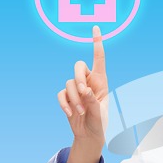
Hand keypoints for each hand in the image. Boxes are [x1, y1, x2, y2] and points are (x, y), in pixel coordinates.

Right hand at [57, 26, 108, 147]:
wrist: (89, 135)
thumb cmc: (99, 123)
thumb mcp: (100, 114)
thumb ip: (93, 102)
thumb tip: (84, 90)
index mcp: (101, 82)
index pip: (99, 59)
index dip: (97, 43)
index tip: (96, 28)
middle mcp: (88, 82)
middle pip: (78, 66)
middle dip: (79, 77)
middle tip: (83, 92)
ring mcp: (76, 89)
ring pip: (69, 82)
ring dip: (74, 98)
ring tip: (80, 112)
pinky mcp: (66, 97)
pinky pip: (61, 94)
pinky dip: (64, 103)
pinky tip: (70, 113)